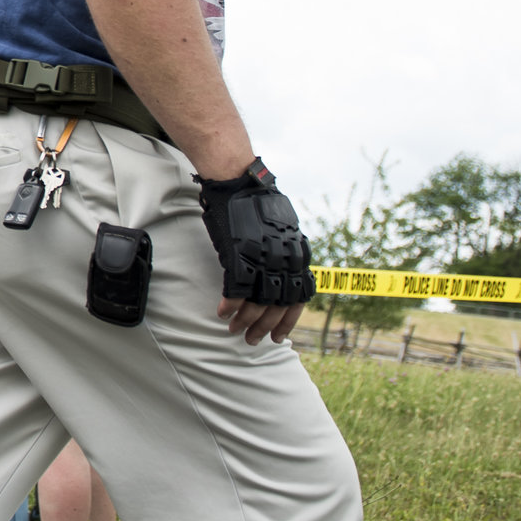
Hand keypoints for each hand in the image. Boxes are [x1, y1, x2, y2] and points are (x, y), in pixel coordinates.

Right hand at [197, 157, 314, 345]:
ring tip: (234, 330)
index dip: (288, 321)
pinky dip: (230, 305)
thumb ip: (286, 255)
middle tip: (252, 339)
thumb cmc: (256, 204)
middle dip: (264, 327)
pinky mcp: (239, 254)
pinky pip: (236, 289)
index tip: (279, 336)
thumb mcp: (281, 231)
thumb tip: (283, 277)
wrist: (239, 181)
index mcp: (297, 256)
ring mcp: (262, 258)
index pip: (298, 299)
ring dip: (245, 321)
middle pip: (277, 305)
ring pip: (257, 302)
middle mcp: (284, 260)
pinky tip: (222, 313)